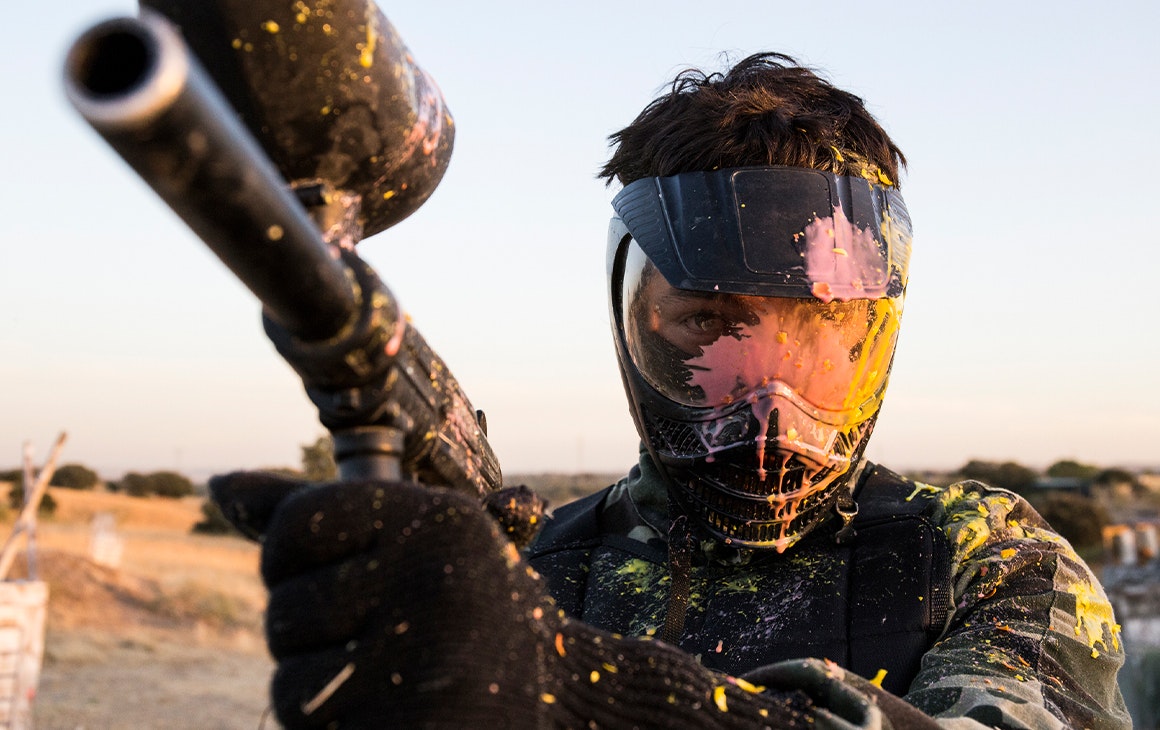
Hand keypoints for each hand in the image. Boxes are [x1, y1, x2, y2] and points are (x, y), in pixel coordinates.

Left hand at [211, 472, 553, 727]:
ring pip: (291, 684)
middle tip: (384, 636)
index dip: (296, 559)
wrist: (555, 701)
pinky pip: (315, 729)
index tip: (346, 574)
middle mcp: (428, 584)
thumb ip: (319, 514)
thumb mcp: (416, 543)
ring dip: (326, 688)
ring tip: (392, 678)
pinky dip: (341, 725)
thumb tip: (218, 485)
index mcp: (434, 523)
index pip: (293, 527)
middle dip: (316, 633)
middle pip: (283, 611)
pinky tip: (395, 710)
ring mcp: (417, 665)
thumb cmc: (469, 611)